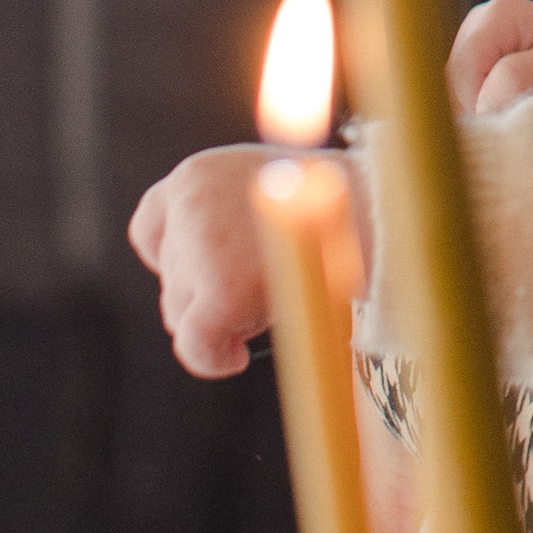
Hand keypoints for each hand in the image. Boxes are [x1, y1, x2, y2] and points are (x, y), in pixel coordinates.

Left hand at [128, 142, 367, 377]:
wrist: (381, 207)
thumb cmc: (334, 206)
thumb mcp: (266, 192)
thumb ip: (226, 218)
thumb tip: (199, 283)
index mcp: (197, 174)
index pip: (152, 228)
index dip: (178, 260)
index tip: (209, 275)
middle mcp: (189, 203)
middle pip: (170, 277)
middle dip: (207, 296)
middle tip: (264, 290)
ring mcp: (201, 244)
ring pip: (180, 312)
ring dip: (221, 319)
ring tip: (276, 298)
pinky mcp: (220, 289)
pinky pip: (194, 343)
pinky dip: (211, 358)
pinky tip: (236, 356)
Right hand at [451, 0, 532, 116]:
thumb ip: (516, 79)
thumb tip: (480, 104)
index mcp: (495, 16)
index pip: (462, 68)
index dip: (476, 103)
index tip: (507, 122)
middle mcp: (473, 25)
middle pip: (450, 82)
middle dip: (477, 111)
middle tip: (513, 125)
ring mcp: (467, 45)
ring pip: (450, 93)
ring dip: (477, 114)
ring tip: (514, 118)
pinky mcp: (467, 67)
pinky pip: (457, 98)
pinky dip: (478, 113)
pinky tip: (502, 115)